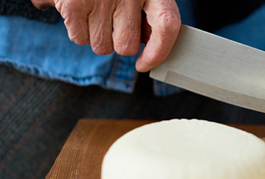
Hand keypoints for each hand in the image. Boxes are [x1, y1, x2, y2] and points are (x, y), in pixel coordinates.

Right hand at [31, 0, 180, 71]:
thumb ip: (151, 15)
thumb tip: (151, 50)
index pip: (167, 25)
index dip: (159, 51)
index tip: (144, 64)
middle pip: (126, 46)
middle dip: (117, 41)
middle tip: (111, 21)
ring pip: (102, 47)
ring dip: (97, 37)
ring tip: (95, 12)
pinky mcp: (74, 3)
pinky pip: (80, 39)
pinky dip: (78, 31)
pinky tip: (80, 11)